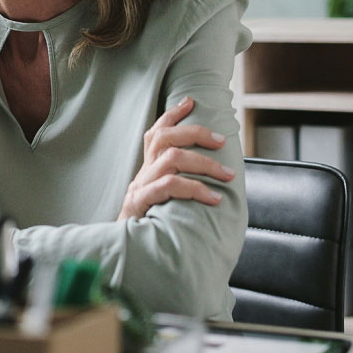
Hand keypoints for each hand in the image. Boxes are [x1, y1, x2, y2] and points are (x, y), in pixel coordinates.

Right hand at [118, 96, 234, 219]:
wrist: (124, 251)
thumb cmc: (150, 224)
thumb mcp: (162, 200)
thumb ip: (178, 186)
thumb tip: (216, 177)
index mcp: (148, 168)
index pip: (157, 132)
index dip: (172, 114)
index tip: (190, 101)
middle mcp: (143, 172)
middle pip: (165, 137)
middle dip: (196, 133)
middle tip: (222, 141)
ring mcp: (140, 185)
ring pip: (172, 159)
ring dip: (204, 164)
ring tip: (227, 175)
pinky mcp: (141, 202)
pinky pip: (170, 186)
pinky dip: (195, 189)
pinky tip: (213, 198)